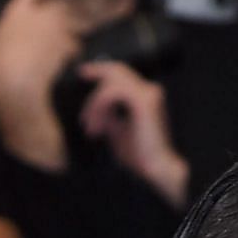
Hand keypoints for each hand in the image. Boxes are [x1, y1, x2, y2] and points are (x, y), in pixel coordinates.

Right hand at [0, 0, 81, 113]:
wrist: (18, 82)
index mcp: (18, 10)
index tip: (35, 1)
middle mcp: (40, 15)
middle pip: (57, 3)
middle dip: (56, 12)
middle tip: (50, 24)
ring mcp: (56, 30)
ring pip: (70, 22)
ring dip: (66, 30)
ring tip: (60, 41)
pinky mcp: (66, 46)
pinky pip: (75, 44)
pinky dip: (72, 50)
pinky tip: (66, 57)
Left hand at [75, 60, 189, 208]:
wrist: (156, 167)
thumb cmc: (140, 155)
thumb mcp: (117, 131)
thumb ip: (109, 117)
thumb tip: (95, 109)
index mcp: (146, 97)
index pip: (123, 75)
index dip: (102, 70)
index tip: (84, 73)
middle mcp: (149, 91)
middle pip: (118, 70)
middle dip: (97, 71)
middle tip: (81, 74)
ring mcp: (148, 94)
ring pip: (111, 84)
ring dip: (94, 104)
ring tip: (91, 128)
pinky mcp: (144, 101)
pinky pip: (112, 93)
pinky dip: (99, 108)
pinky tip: (98, 128)